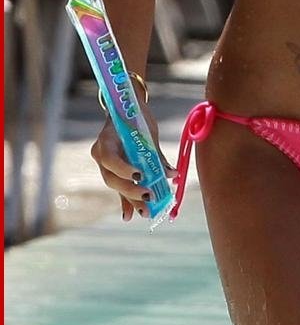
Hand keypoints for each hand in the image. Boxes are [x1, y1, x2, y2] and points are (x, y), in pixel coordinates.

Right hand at [90, 102, 176, 221]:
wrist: (126, 108)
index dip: (124, 170)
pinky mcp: (113, 170)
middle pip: (112, 178)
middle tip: (148, 199)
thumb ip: (157, 155)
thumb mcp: (147, 132)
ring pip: (116, 185)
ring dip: (131, 200)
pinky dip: (126, 201)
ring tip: (145, 213)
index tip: (139, 176)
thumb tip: (172, 175)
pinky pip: (119, 187)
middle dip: (130, 191)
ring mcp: (105, 164)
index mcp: (105, 141)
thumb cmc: (136, 117)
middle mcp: (101, 154)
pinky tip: (130, 216)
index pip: (110, 159)